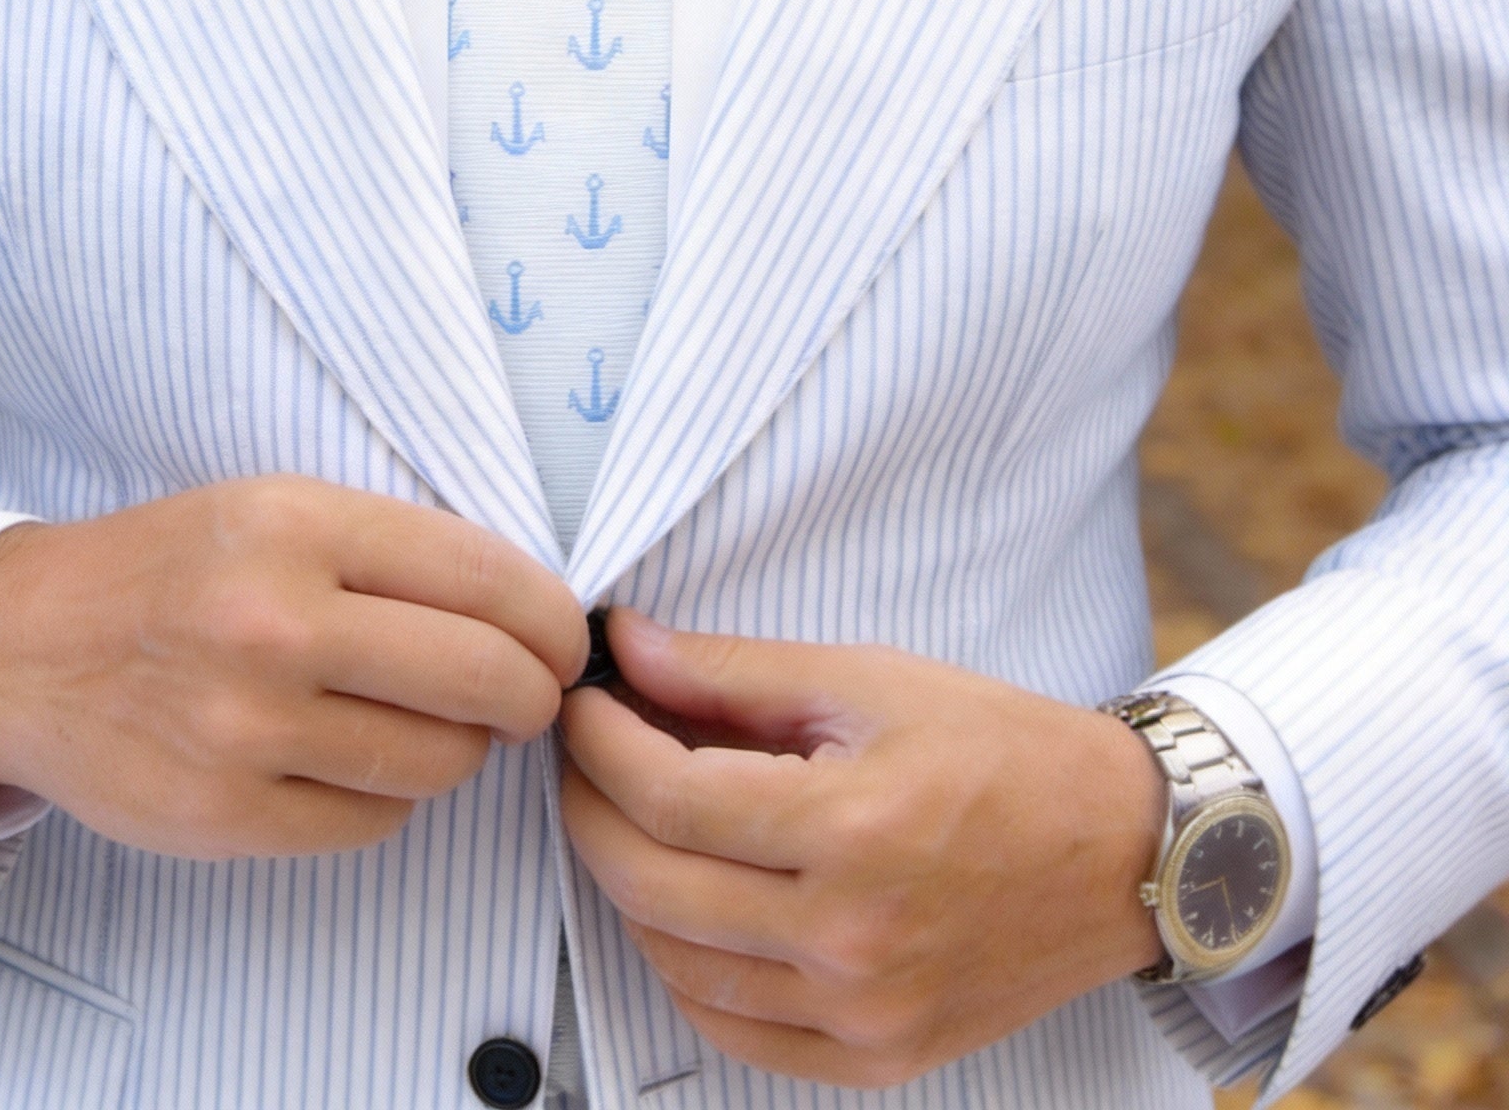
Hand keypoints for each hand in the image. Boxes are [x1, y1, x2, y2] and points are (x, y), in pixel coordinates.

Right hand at [0, 476, 586, 859]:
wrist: (24, 646)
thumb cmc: (175, 568)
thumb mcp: (278, 507)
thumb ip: (398, 550)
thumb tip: (535, 615)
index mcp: (298, 525)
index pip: (488, 580)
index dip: (555, 619)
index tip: (566, 638)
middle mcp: (274, 623)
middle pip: (485, 678)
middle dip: (534, 693)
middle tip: (528, 694)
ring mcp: (246, 728)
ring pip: (440, 761)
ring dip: (460, 747)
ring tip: (427, 718)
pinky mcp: (224, 817)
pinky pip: (375, 819)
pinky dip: (389, 794)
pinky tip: (355, 756)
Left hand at [558, 611, 1165, 1089]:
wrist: (1121, 849)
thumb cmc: (1000, 751)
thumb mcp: (865, 680)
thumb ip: (731, 672)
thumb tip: (626, 648)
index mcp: (852, 827)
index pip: (667, 797)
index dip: (599, 744)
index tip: (582, 704)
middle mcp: (852, 935)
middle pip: (651, 884)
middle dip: (590, 808)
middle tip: (585, 755)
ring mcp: (864, 1010)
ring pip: (676, 962)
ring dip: (627, 885)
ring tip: (632, 819)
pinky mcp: (879, 1056)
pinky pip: (733, 1029)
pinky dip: (683, 967)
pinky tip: (684, 905)